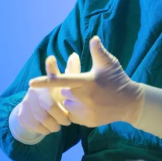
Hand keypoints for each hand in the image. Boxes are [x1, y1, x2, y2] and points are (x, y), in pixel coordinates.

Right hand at [14, 54, 79, 134]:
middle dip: (61, 116)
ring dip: (54, 125)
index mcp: (48, 83)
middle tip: (67, 121)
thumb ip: (70, 73)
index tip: (52, 58)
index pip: (50, 73)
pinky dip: (44, 129)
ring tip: (59, 126)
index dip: (51, 67)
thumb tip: (74, 55)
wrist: (33, 110)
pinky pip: (34, 124)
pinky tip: (48, 129)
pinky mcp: (22, 113)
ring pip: (43, 117)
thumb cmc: (55, 96)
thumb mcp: (63, 86)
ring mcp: (27, 102)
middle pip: (50, 104)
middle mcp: (36, 90)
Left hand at [29, 37, 143, 127]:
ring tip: (91, 97)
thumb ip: (98, 51)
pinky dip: (78, 111)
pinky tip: (92, 106)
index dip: (46, 81)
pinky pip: (74, 115)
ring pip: (68, 104)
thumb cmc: (118, 79)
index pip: (62, 80)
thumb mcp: (109, 64)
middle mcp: (85, 98)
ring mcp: (86, 112)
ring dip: (74, 100)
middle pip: (65, 92)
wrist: (131, 103)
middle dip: (72, 89)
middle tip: (89, 87)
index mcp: (87, 82)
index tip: (31, 83)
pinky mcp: (87, 122)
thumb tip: (93, 38)